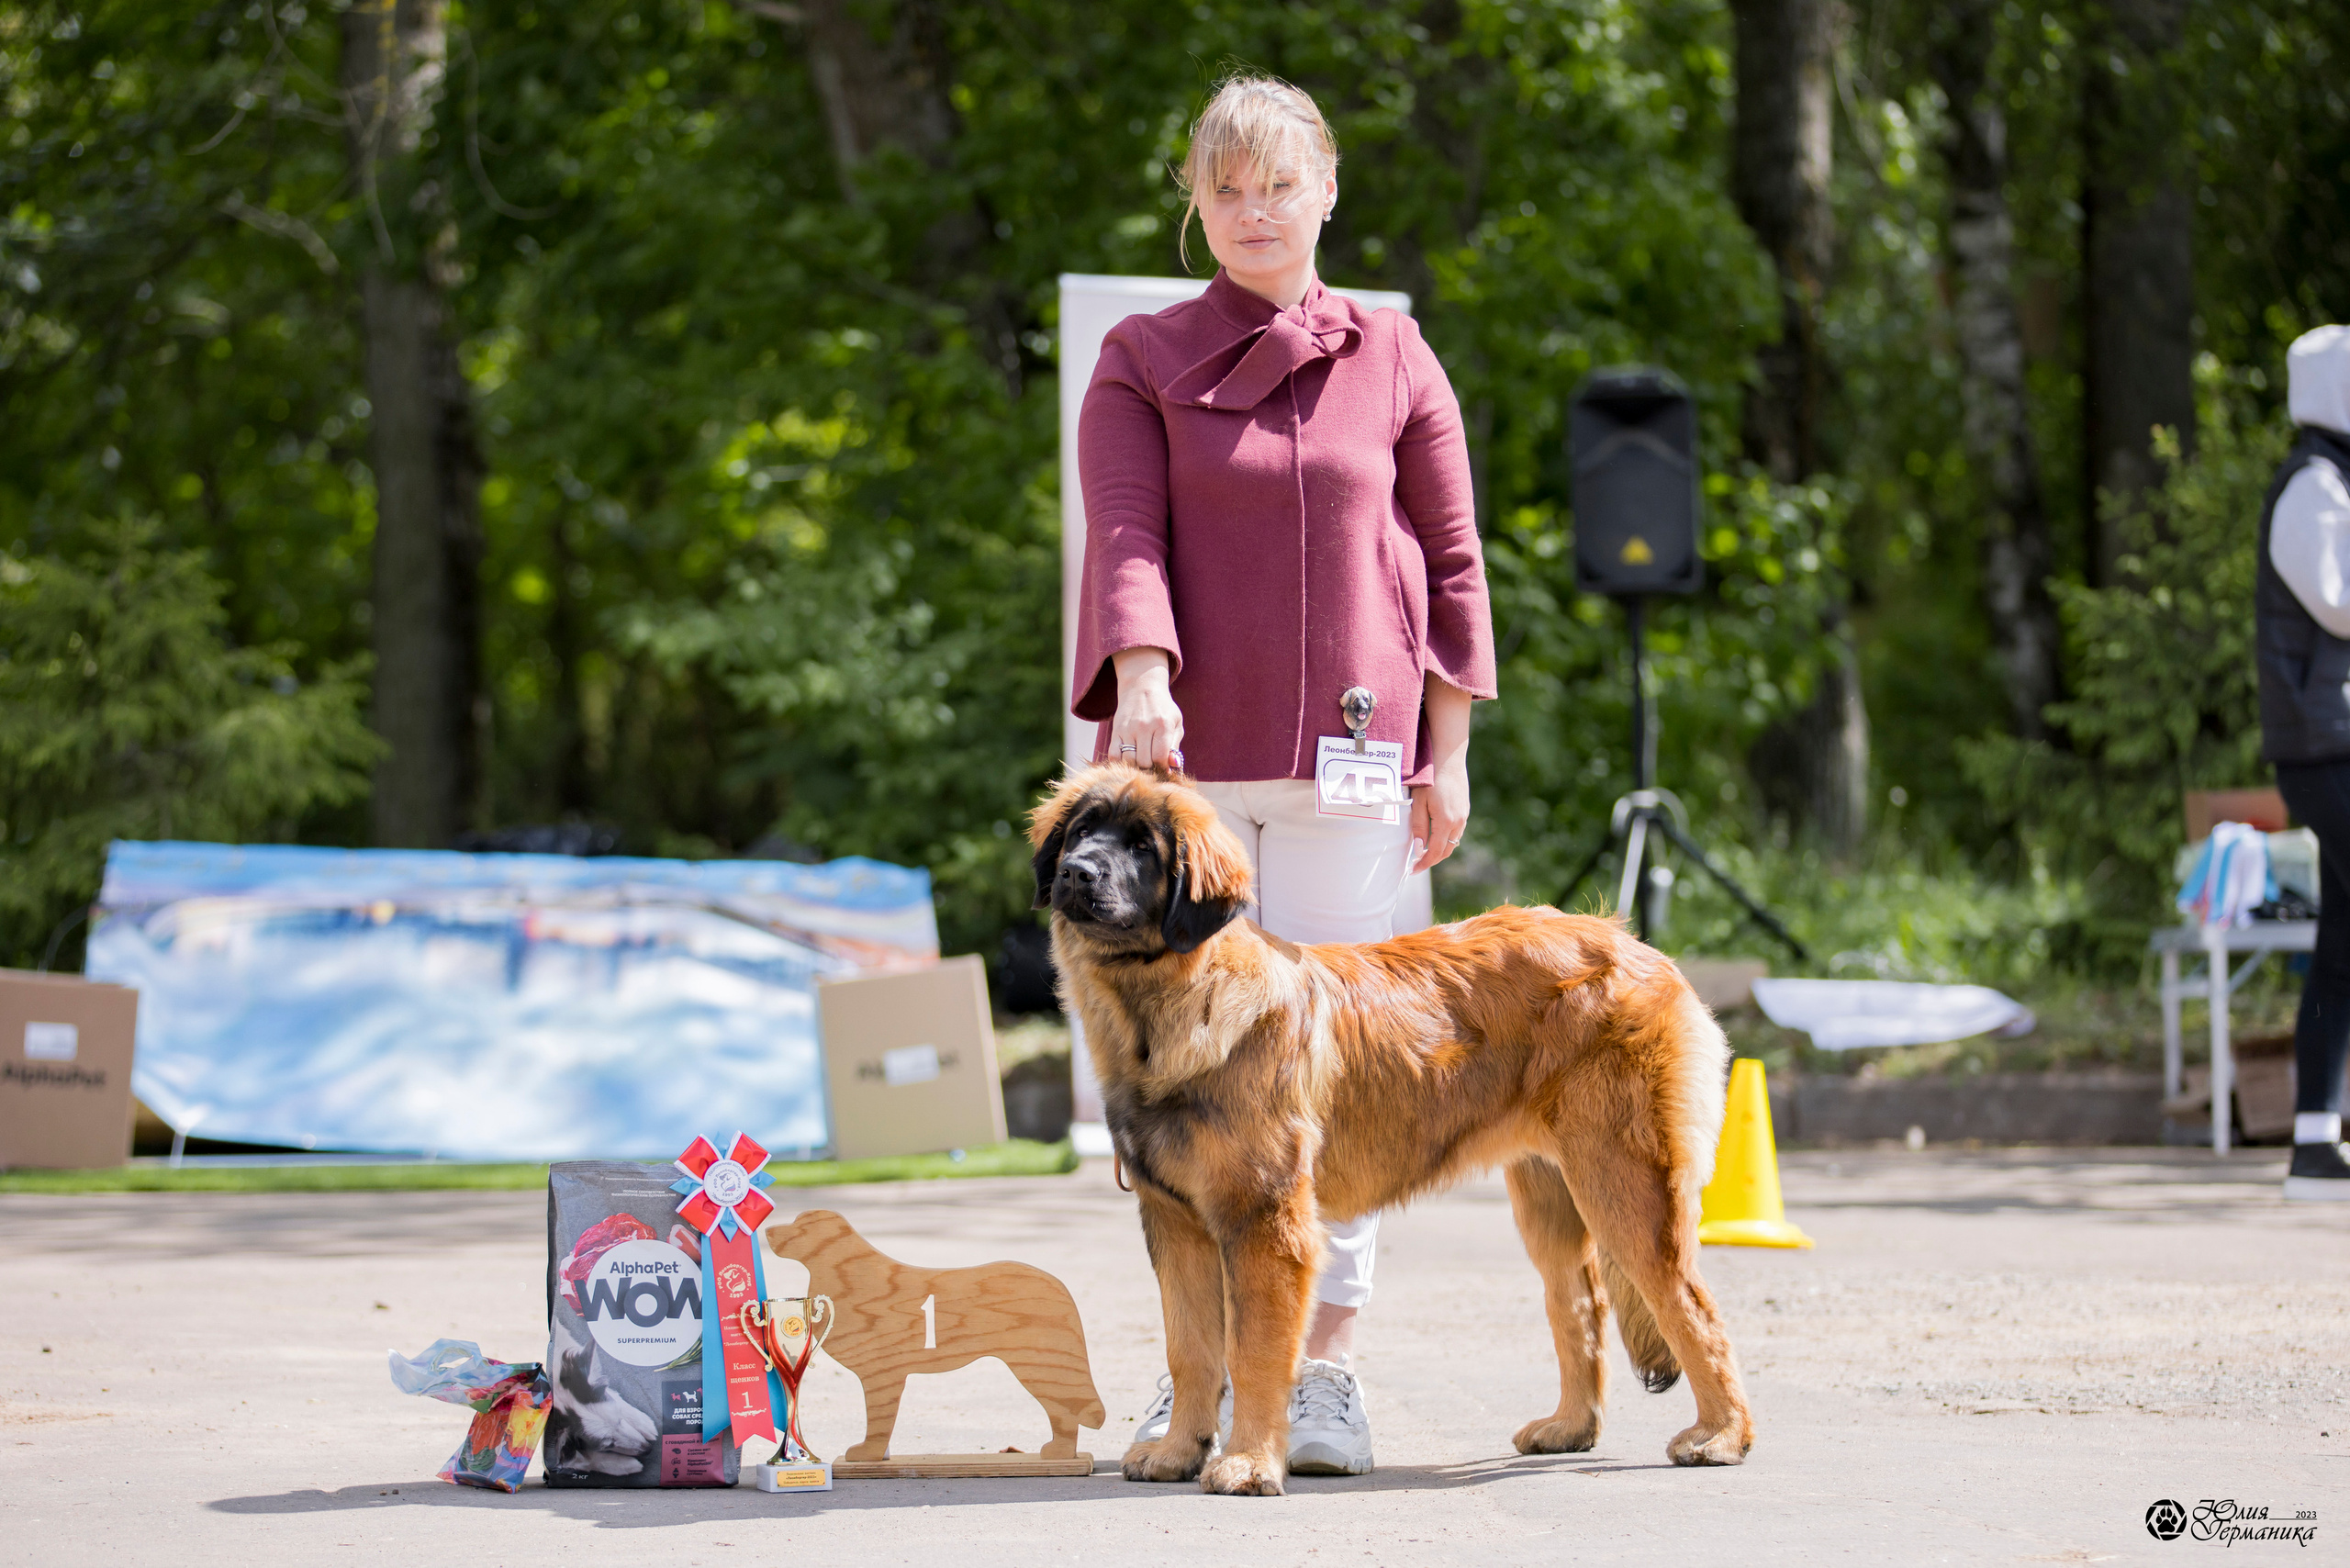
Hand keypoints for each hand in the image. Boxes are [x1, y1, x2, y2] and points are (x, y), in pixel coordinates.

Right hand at [1110, 647, 1184, 769]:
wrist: (1141, 686)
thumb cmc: (1162, 708)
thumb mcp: (1175, 722)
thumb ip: (1175, 745)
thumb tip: (1174, 766)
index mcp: (1163, 725)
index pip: (1160, 757)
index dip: (1162, 767)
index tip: (1163, 766)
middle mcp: (1144, 726)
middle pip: (1144, 761)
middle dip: (1150, 768)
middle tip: (1152, 764)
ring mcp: (1128, 728)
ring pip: (1128, 760)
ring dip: (1135, 766)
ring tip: (1141, 761)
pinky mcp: (1116, 730)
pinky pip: (1113, 754)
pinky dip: (1119, 762)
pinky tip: (1128, 758)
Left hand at [1409, 756, 1469, 871]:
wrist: (1448, 759)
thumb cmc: (1429, 779)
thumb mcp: (1419, 802)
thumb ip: (1419, 826)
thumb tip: (1420, 849)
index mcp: (1445, 821)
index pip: (1435, 852)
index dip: (1424, 863)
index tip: (1413, 870)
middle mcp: (1458, 822)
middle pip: (1446, 851)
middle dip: (1432, 860)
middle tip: (1417, 865)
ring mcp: (1464, 816)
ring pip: (1453, 842)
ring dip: (1440, 850)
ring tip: (1424, 853)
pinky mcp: (1465, 810)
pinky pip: (1456, 832)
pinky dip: (1446, 839)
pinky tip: (1436, 836)